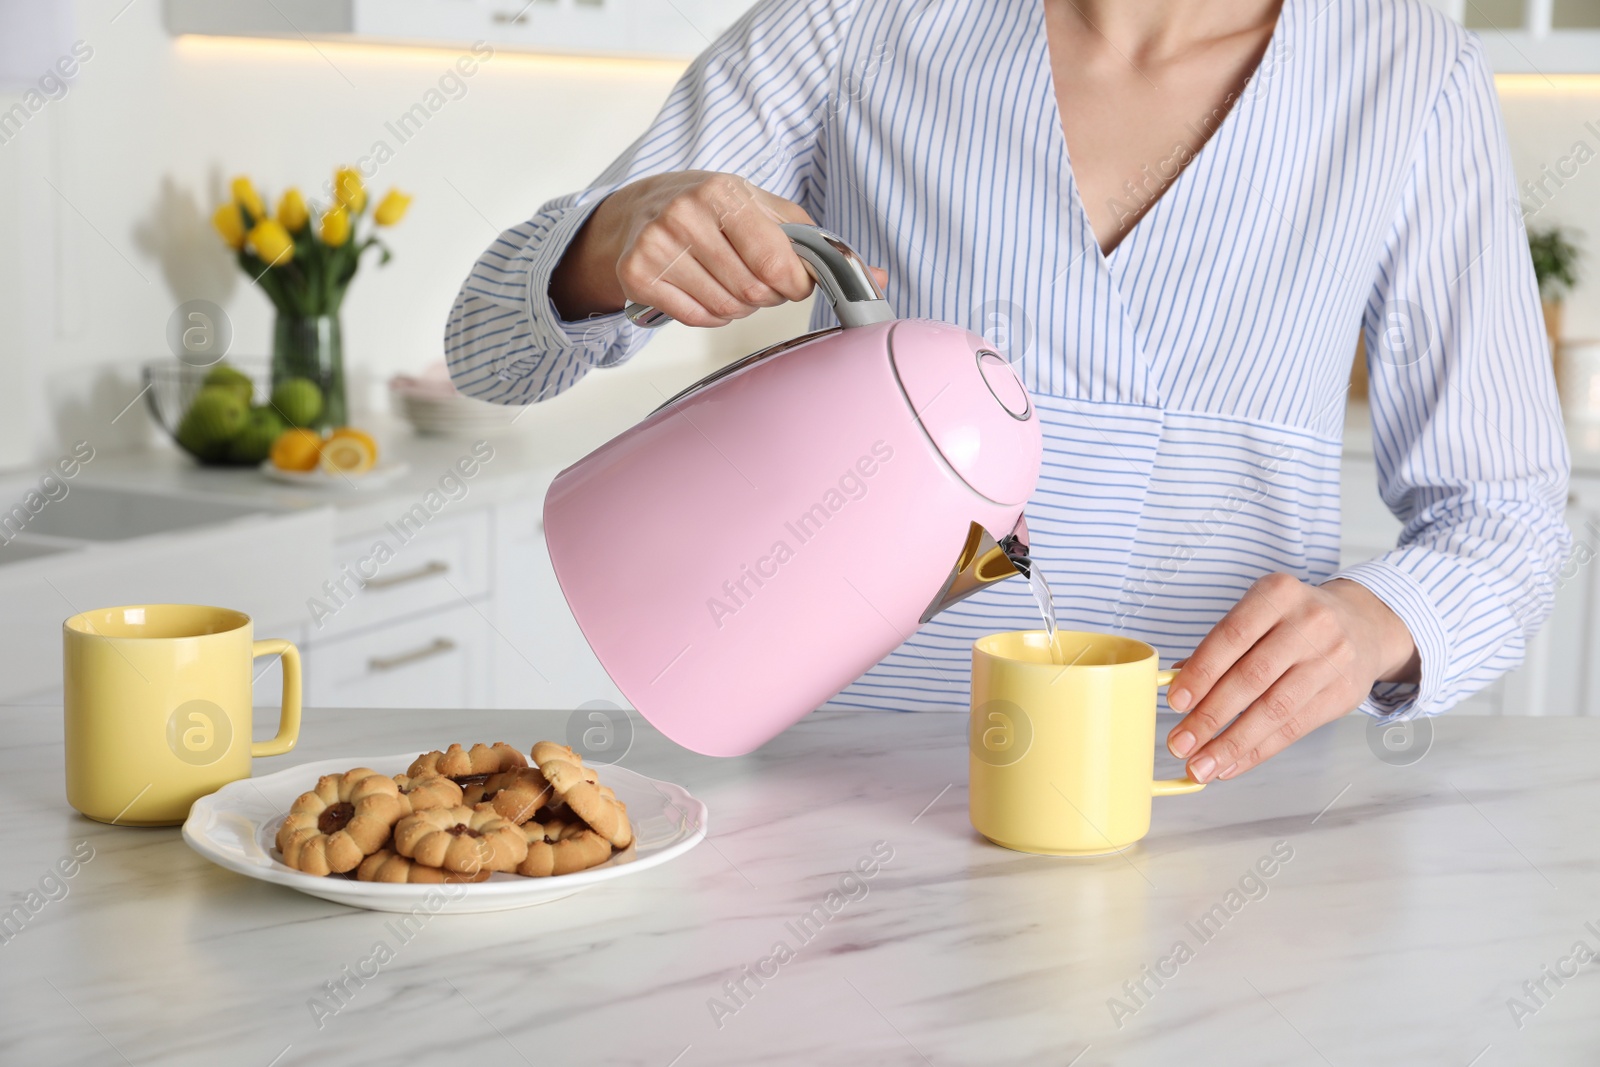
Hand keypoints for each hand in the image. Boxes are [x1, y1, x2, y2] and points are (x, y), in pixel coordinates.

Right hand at [551, 171, 885, 325]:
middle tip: (753, 276)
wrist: (640, 209)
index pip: (776, 264)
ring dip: (737, 306)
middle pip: (753, 292)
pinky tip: (701, 288)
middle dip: (765, 295)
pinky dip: (708, 314)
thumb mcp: (765, 210)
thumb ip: (818, 244)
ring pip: (726, 310)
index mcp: (725, 192)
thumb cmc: (713, 211)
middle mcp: (686, 213)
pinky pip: (696, 318)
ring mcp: (657, 244)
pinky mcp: (637, 274)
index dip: (794, 284)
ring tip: (724, 278)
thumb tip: (876, 277)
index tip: (792, 280)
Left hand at [1164, 575, 1420, 782]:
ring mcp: (1331, 659)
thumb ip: (1220, 646)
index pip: (1232, 636)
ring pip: (1273, 710)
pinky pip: (1294, 729)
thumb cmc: (1292, 621)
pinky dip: (1257, 751)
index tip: (1175, 703)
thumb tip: (1175, 685)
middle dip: (1210, 716)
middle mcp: (1309, 623)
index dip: (1201, 673)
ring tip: (1200, 765)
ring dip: (1231, 744)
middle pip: (1251, 678)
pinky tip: (1230, 764)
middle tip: (1180, 744)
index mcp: (1277, 594)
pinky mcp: (1344, 694)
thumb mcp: (1258, 614)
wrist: (1361, 624)